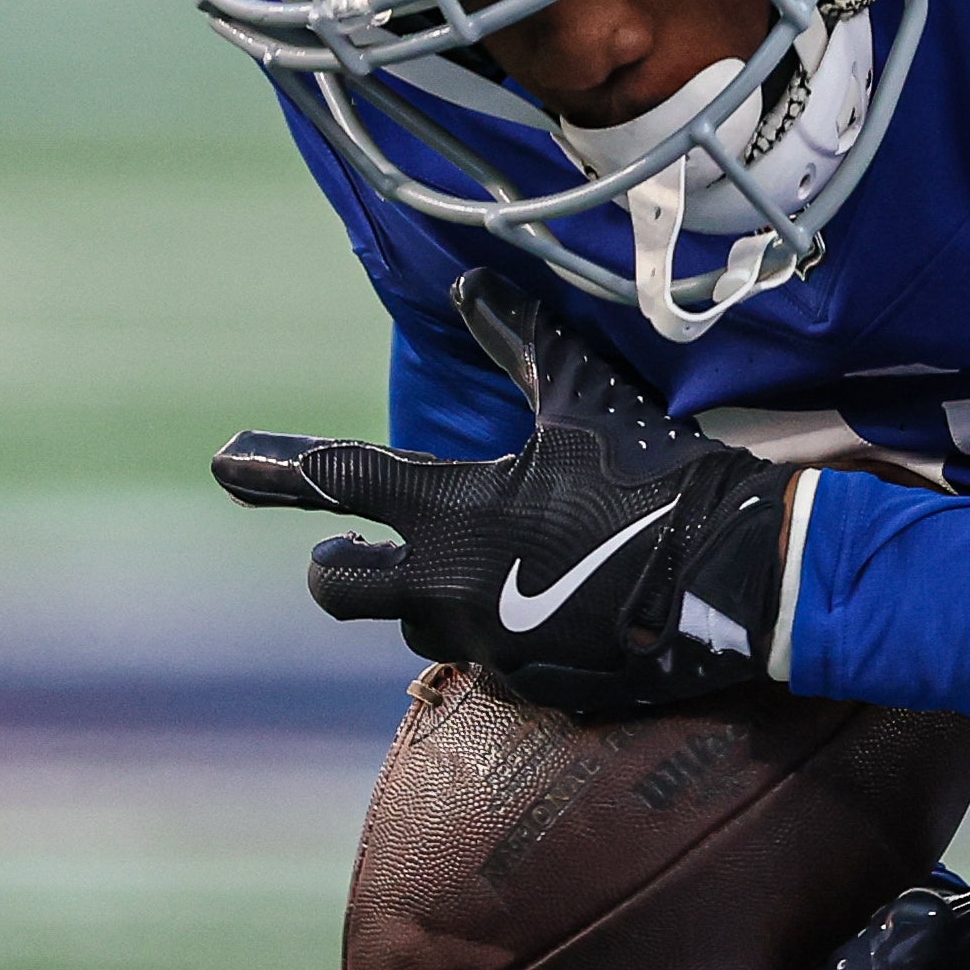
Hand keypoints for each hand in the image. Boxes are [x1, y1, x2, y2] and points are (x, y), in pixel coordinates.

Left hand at [212, 269, 793, 711]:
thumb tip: (473, 282)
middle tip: (339, 554)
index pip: (341, 482)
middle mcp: (449, 586)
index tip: (226, 465)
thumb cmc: (663, 479)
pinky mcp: (533, 687)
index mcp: (452, 510)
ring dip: (425, 599)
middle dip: (334, 566)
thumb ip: (520, 345)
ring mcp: (487, 645)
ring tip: (466, 574)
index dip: (277, 470)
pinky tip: (535, 612)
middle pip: (339, 588)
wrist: (744, 577)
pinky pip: (486, 662)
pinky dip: (496, 634)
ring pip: (415, 625)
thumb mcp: (587, 403)